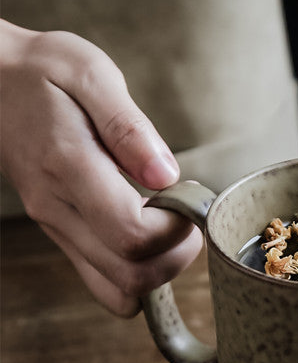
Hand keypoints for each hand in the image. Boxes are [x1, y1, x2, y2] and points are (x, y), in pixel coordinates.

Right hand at [0, 21, 202, 316]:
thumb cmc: (43, 73)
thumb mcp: (89, 73)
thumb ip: (129, 127)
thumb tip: (165, 174)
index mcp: (68, 166)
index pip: (133, 234)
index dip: (175, 230)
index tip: (188, 199)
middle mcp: (58, 209)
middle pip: (132, 276)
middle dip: (176, 257)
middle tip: (186, 218)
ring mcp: (58, 229)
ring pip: (121, 289)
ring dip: (162, 270)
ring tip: (170, 226)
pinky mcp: (64, 238)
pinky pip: (107, 285)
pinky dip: (140, 277)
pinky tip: (152, 241)